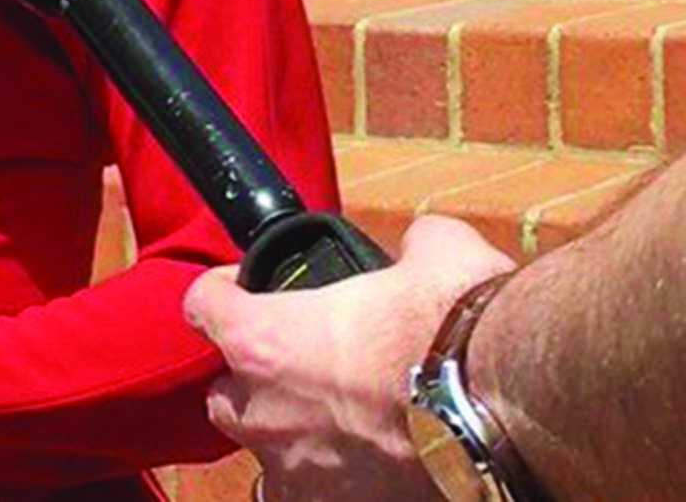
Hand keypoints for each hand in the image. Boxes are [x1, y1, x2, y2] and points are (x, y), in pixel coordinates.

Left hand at [183, 215, 515, 501]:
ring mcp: (302, 473)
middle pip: (224, 396)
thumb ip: (415, 244)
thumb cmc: (462, 329)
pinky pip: (318, 497)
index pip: (202, 306)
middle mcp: (268, 414)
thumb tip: (424, 245)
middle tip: (298, 368)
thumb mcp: (439, 255)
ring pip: (267, 462)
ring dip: (292, 443)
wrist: (518, 410)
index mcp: (265, 342)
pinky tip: (372, 474)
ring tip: (338, 432)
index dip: (222, 292)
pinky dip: (336, 486)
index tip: (244, 288)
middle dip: (252, 382)